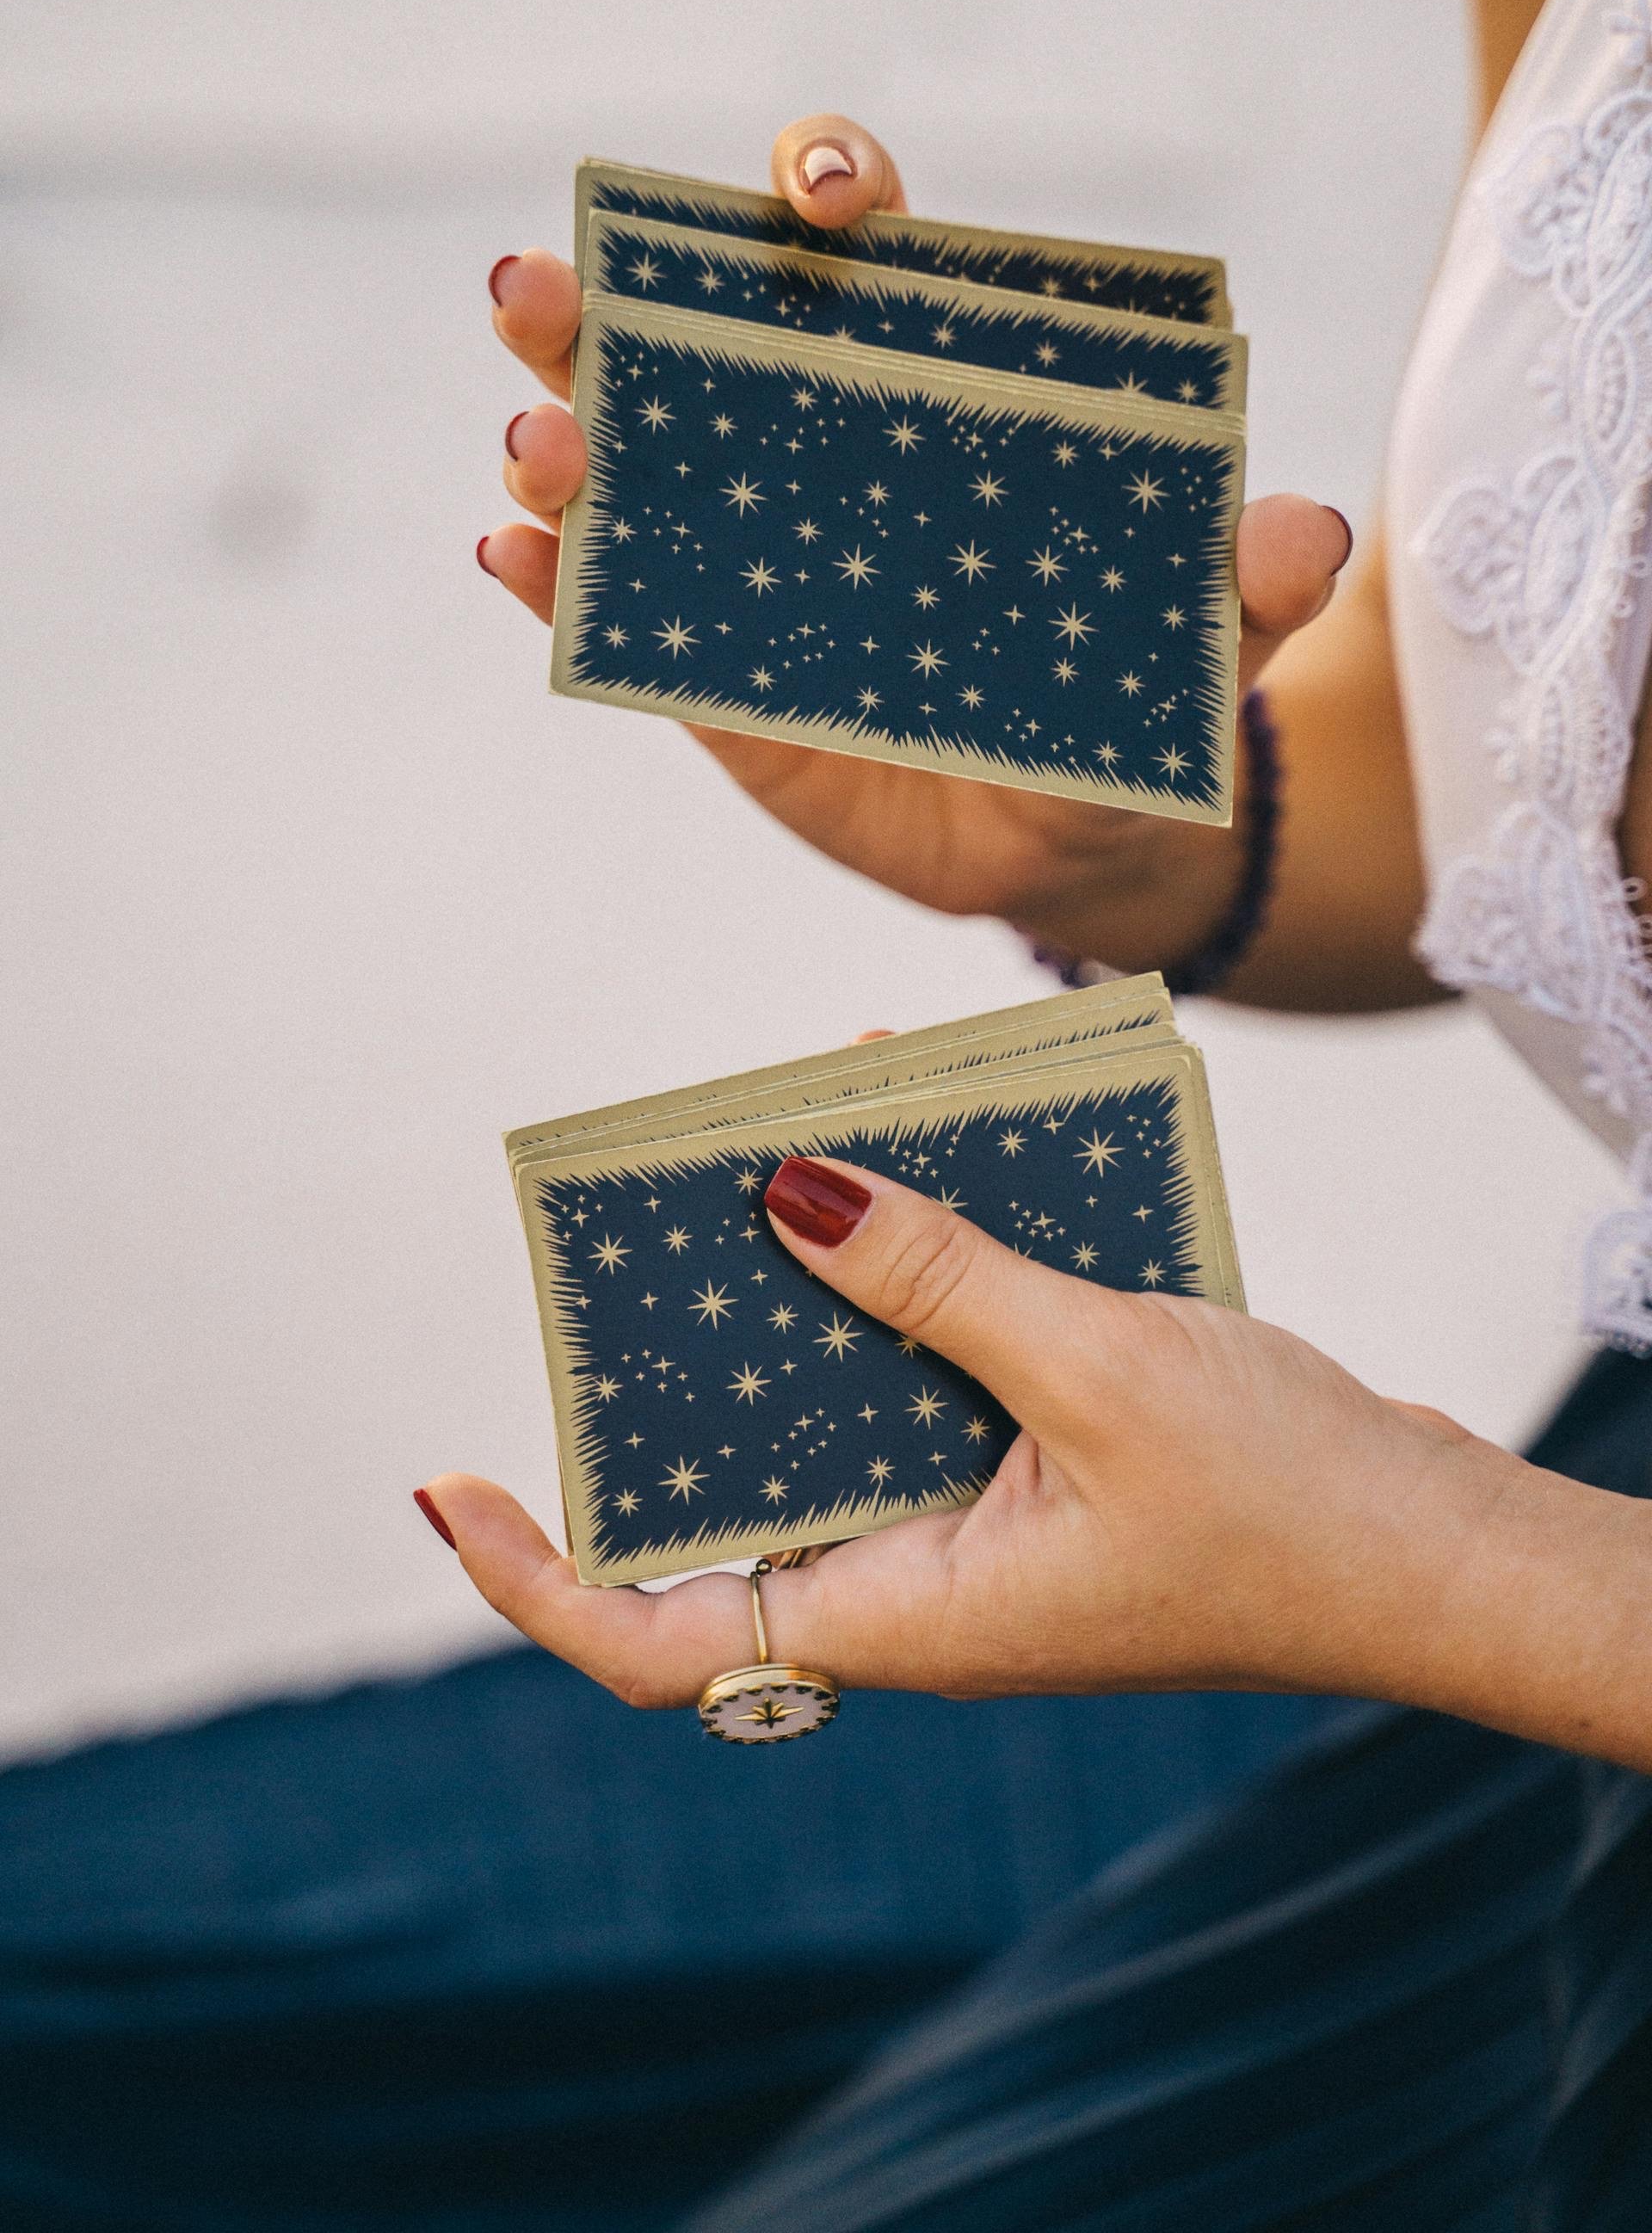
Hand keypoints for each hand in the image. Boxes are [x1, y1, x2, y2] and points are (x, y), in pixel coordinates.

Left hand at [417, 1156, 1509, 1715]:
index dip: (538, 1580)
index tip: (450, 1487)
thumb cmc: (1295, 1509)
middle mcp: (921, 1577)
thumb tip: (780, 1196)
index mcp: (907, 1613)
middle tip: (635, 1231)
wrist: (1447, 1547)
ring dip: (809, 1285)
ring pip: (839, 1404)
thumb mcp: (1099, 1373)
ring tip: (783, 1144)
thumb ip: (935, 1282)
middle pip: (736, 1490)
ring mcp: (982, 1520)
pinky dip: (919, 1269)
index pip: (659, 1644)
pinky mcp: (1043, 1460)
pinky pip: (935, 1362)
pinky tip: (930, 1154)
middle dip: (675, 1366)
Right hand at [478, 115, 1352, 963]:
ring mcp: (743, 558)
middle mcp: (812, 454)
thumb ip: (1246, 589)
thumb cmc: (1131, 697)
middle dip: (610, 296)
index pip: (861, 260)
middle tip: (547, 283)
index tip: (824, 204)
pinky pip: (609, 607)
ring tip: (537, 441)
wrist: (1069, 839)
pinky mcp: (705, 669)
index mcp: (926, 400)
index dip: (828, 192)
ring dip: (558, 428)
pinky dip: (550, 578)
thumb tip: (1307, 536)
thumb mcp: (1204, 643)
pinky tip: (512, 558)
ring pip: (623, 460)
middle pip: (690, 339)